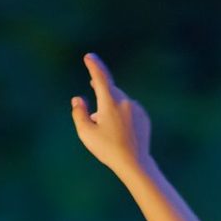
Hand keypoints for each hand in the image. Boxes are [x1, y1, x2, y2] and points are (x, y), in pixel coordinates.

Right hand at [70, 52, 151, 175]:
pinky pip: (129, 110)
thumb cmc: (107, 149)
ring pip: (119, 102)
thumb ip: (79, 113)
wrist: (134, 163)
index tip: (89, 56)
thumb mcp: (86, 133)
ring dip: (110, 109)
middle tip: (94, 102)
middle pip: (109, 91)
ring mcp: (136, 108)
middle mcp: (125, 101)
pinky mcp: (143, 117)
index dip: (94, 66)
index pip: (101, 78)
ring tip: (107, 131)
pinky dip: (122, 116)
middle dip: (100, 95)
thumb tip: (77, 99)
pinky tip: (120, 133)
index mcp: (110, 103)